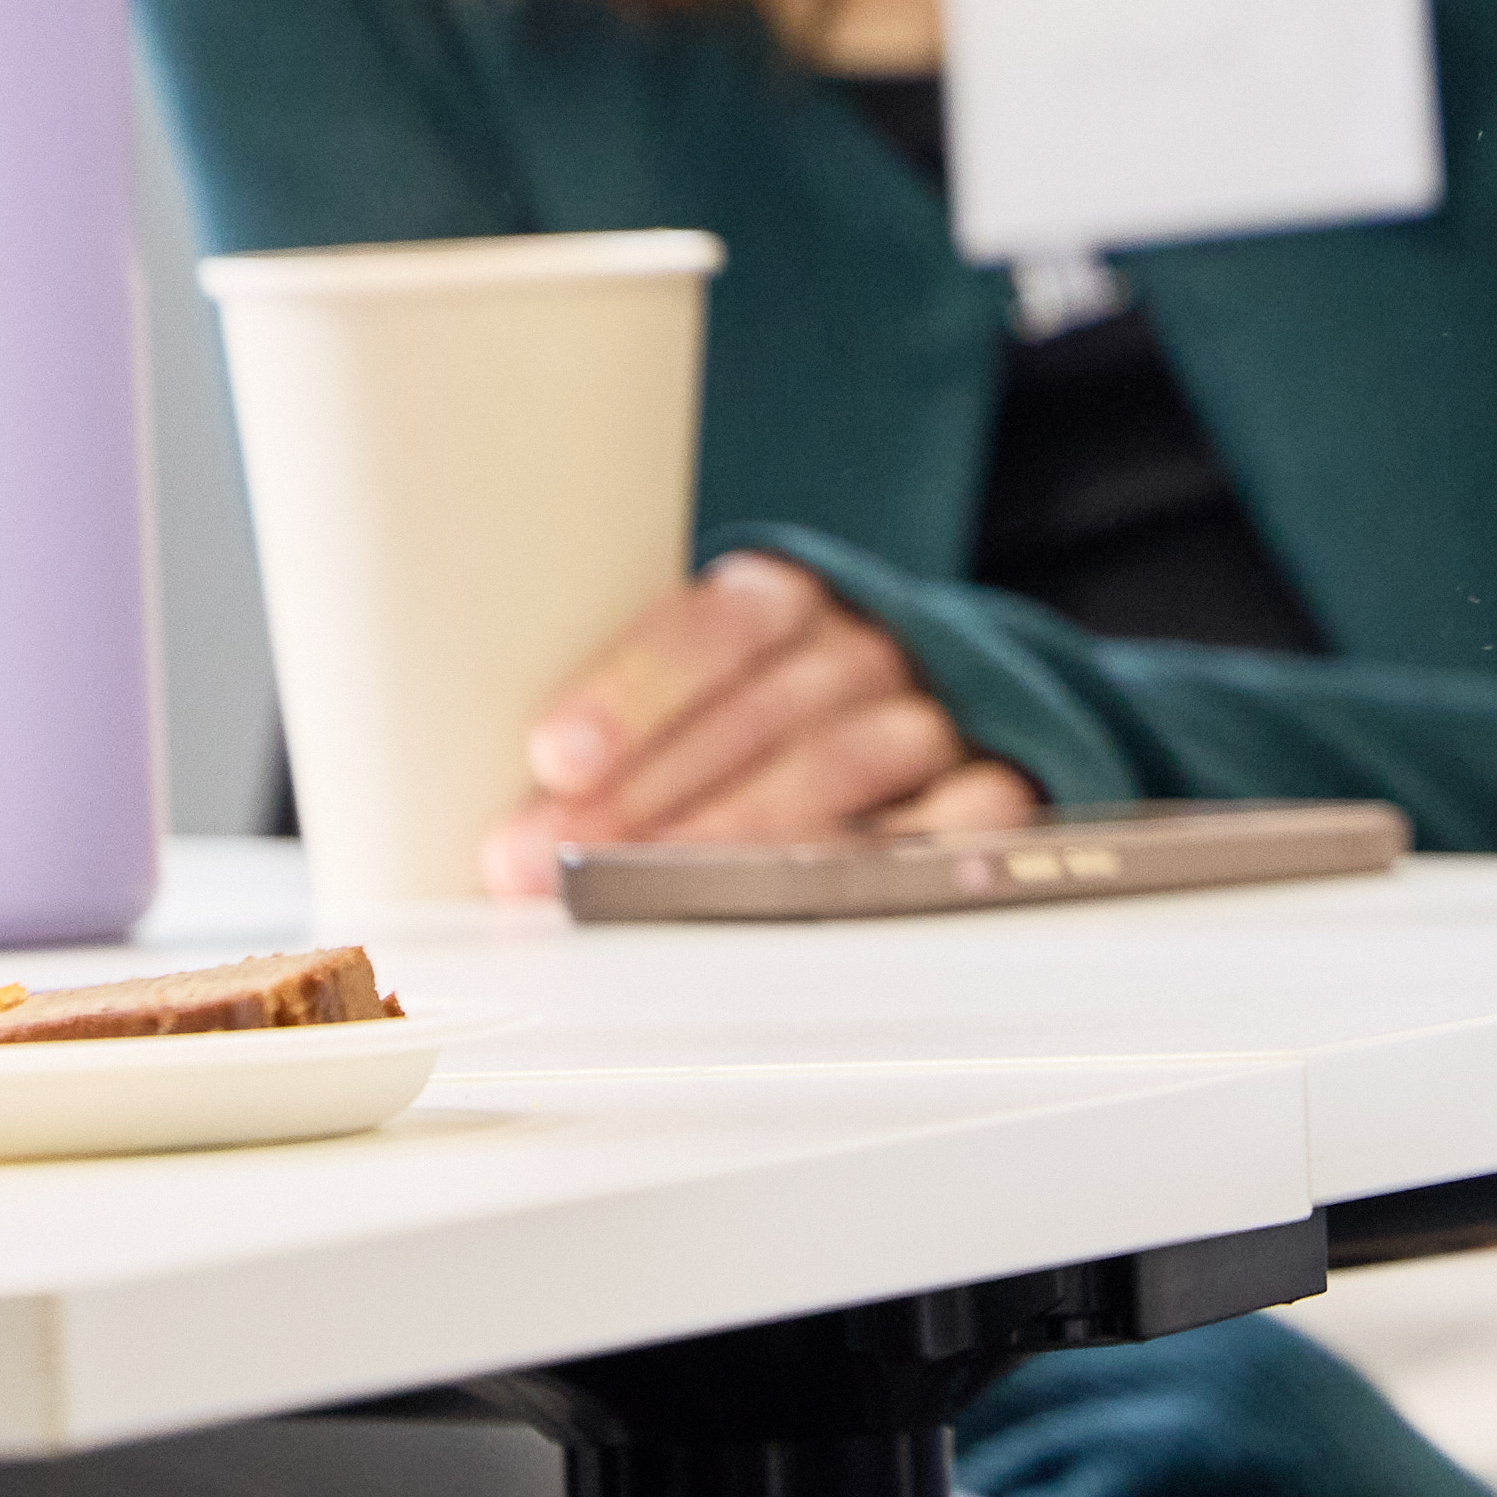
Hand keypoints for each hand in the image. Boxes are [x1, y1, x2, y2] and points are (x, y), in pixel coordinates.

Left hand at [487, 552, 1037, 896]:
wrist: (925, 723)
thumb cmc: (759, 725)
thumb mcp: (685, 700)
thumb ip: (611, 737)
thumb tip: (501, 818)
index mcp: (786, 600)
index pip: (717, 623)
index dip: (635, 689)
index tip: (556, 755)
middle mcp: (866, 647)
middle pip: (768, 706)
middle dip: (650, 794)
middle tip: (555, 860)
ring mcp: (934, 717)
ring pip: (850, 758)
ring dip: (737, 834)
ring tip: (647, 895)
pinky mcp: (996, 785)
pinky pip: (958, 814)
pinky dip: (886, 853)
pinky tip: (810, 897)